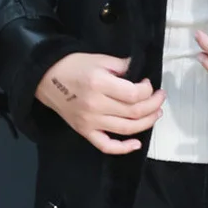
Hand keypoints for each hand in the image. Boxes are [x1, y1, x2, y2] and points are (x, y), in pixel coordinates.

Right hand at [35, 53, 165, 154]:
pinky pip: (106, 145)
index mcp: (100, 84)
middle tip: (160, 97)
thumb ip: (121, 65)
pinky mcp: (84, 131)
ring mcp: (90, 122)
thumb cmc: (73, 65)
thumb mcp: (99, 58)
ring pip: (126, 129)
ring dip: (146, 122)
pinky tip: (137, 143)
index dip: (148, 90)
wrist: (46, 79)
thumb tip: (139, 71)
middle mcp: (96, 106)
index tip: (149, 83)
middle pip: (133, 112)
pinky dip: (123, 148)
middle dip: (153, 105)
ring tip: (156, 113)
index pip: (134, 94)